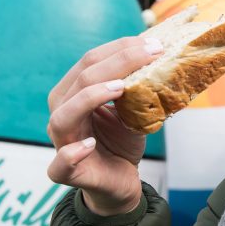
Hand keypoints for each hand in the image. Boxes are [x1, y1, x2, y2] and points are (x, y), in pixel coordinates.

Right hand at [47, 35, 162, 215]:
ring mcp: (61, 142)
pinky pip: (60, 164)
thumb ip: (137, 86)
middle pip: (81, 81)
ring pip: (63, 116)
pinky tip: (89, 145)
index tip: (154, 44)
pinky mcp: (67, 172)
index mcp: (73, 92)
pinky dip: (71, 153)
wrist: (120, 181)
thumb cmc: (120, 142)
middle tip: (151, 54)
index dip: (120, 49)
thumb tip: (164, 56)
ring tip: (120, 88)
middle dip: (117, 63)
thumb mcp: (132, 109)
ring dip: (90, 98)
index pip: (90, 61)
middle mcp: (61, 112)